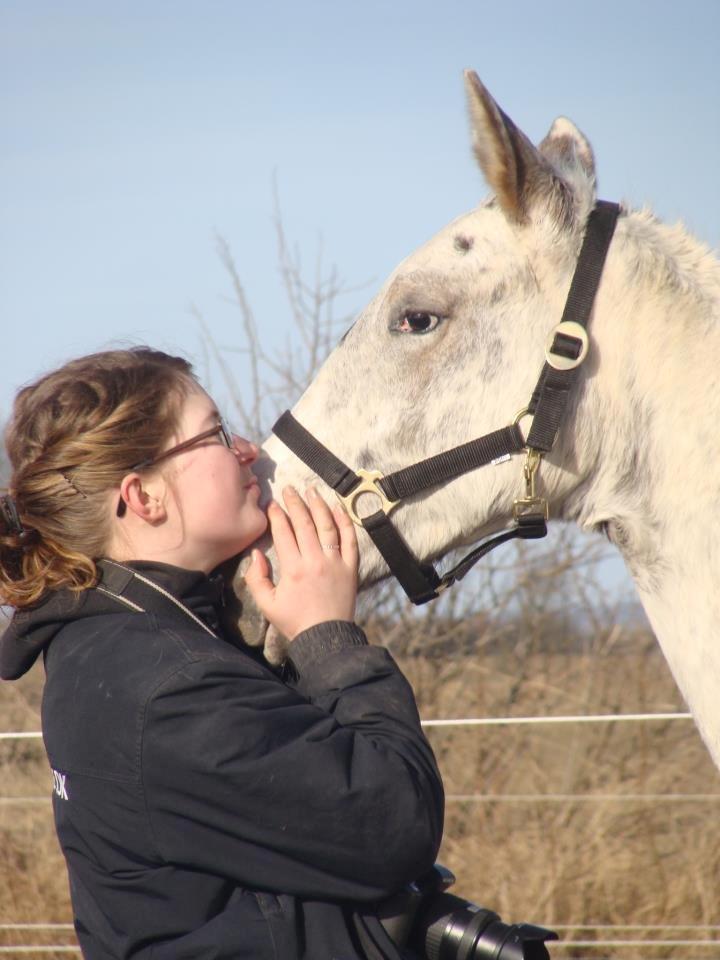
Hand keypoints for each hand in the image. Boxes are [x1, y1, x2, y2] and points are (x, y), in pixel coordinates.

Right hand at [244, 485, 358, 640]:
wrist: (326, 637)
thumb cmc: (294, 622)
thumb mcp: (267, 604)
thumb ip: (257, 578)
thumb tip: (256, 554)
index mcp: (292, 568)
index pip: (283, 532)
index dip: (276, 515)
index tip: (272, 503)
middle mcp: (314, 560)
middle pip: (304, 523)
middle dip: (295, 502)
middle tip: (289, 488)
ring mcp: (335, 562)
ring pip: (327, 525)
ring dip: (319, 505)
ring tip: (311, 490)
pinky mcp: (350, 567)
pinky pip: (350, 539)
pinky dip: (344, 521)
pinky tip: (338, 507)